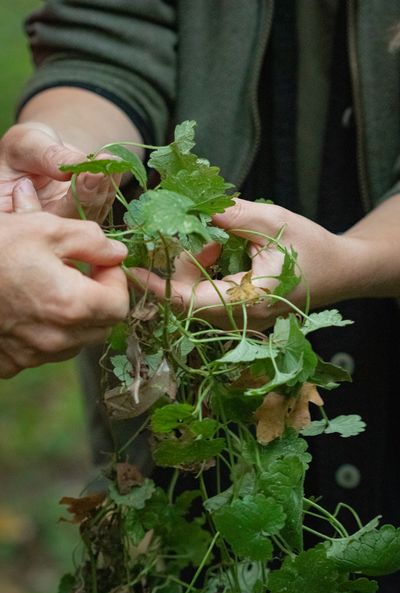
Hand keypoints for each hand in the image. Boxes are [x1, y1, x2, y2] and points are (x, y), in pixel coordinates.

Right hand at [0, 122, 117, 221]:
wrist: (38, 151)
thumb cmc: (24, 147)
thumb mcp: (27, 145)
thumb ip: (47, 156)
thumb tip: (78, 166)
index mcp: (19, 215)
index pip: (44, 217)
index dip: (69, 200)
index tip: (85, 175)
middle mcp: (43, 229)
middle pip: (72, 221)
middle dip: (91, 193)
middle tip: (104, 168)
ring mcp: (67, 226)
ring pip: (92, 214)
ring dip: (105, 187)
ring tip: (111, 162)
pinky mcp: (84, 218)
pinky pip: (102, 205)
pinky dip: (111, 184)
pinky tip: (115, 166)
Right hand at [0, 179, 128, 376]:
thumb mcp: (46, 229)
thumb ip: (92, 242)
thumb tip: (118, 255)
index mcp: (71, 306)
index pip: (120, 305)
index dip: (116, 280)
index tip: (100, 263)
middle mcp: (55, 339)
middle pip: (102, 327)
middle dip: (100, 299)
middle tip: (80, 272)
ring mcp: (31, 355)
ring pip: (75, 341)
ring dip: (75, 317)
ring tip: (51, 287)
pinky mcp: (11, 362)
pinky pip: (44, 352)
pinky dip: (47, 332)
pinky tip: (28, 308)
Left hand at [131, 198, 354, 329]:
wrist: (340, 271)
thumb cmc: (312, 248)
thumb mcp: (273, 222)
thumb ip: (232, 215)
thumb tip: (190, 203)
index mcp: (248, 301)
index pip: (189, 301)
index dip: (156, 287)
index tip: (130, 269)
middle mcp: (238, 320)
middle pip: (186, 299)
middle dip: (177, 265)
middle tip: (183, 233)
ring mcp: (238, 320)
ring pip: (194, 296)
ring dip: (193, 264)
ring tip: (213, 237)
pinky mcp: (238, 314)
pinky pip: (207, 295)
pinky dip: (205, 269)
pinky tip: (221, 248)